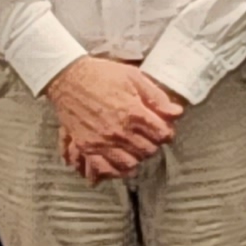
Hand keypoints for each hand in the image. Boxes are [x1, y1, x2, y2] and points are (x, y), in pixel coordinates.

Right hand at [48, 57, 183, 181]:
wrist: (68, 78)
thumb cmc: (100, 75)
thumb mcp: (134, 77)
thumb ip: (157, 97)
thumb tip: (176, 112)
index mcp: (134, 112)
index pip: (162, 135)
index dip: (167, 132)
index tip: (164, 129)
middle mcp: (119, 131)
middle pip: (148, 151)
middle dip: (153, 143)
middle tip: (149, 136)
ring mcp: (102, 141)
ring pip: (130, 163)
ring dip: (136, 157)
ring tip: (135, 148)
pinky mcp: (87, 146)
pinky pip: (104, 168)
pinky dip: (114, 170)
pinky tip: (120, 163)